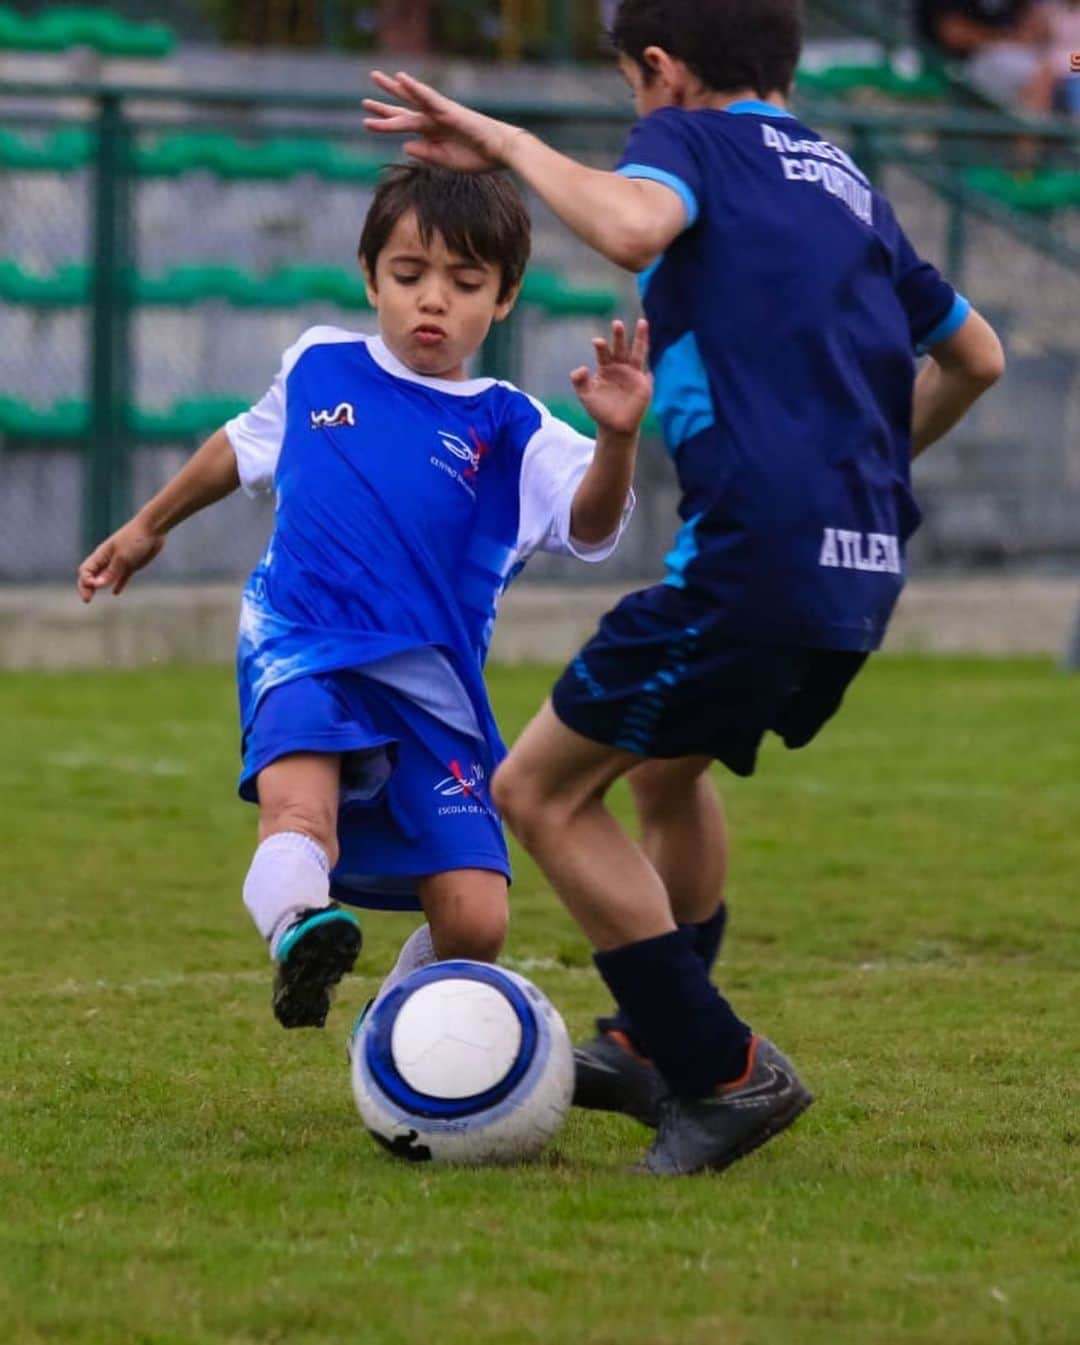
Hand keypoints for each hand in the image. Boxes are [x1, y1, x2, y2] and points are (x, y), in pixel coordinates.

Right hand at [77, 516, 165, 602]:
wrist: (153, 528)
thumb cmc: (135, 539)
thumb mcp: (122, 557)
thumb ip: (110, 572)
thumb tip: (97, 585)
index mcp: (101, 555)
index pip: (86, 571)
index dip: (85, 581)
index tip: (93, 587)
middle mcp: (108, 559)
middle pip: (92, 575)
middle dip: (87, 587)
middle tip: (87, 600)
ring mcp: (120, 562)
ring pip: (105, 577)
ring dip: (99, 586)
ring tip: (92, 597)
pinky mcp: (132, 564)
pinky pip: (122, 577)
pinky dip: (118, 584)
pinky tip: (116, 592)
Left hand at [363, 70, 523, 172]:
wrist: (501, 153)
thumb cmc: (477, 158)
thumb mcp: (446, 162)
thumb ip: (426, 153)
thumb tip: (404, 145)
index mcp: (432, 132)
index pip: (405, 124)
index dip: (385, 122)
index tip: (366, 122)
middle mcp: (434, 119)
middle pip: (405, 108)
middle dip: (384, 103)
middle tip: (363, 99)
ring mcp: (442, 113)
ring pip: (414, 99)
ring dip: (395, 88)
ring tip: (377, 78)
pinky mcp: (451, 111)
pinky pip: (430, 98)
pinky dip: (416, 88)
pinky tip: (403, 80)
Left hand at [571, 319, 651, 437]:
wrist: (614, 426)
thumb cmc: (599, 409)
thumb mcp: (585, 396)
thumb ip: (580, 382)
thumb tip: (582, 368)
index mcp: (606, 367)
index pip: (604, 353)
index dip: (601, 347)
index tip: (597, 342)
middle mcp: (620, 367)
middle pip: (620, 348)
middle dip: (619, 337)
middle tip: (616, 323)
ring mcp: (634, 374)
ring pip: (638, 353)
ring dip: (640, 339)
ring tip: (642, 322)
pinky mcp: (644, 385)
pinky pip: (648, 373)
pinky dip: (650, 366)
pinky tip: (654, 355)